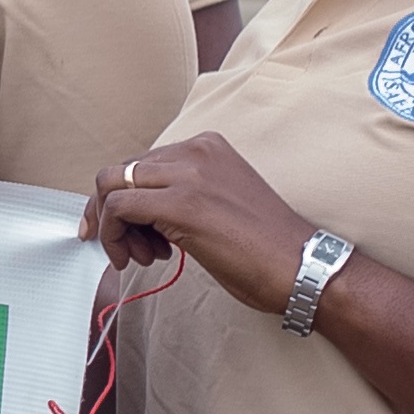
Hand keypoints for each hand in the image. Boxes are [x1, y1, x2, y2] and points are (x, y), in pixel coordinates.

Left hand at [78, 134, 315, 307]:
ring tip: (141, 255)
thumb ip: (180, 192)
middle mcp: (196, 150)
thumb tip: (135, 209)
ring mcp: (188, 174)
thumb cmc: (264, 247)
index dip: (124, 200)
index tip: (127, 231)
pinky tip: (138, 257)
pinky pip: (117, 208)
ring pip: (111, 185)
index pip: (140, 164)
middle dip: (110, 213)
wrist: (303, 267)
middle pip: (120, 172)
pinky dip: (113, 235)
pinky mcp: (180, 203)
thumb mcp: (216, 202)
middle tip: (127, 247)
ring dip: (112, 227)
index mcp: (207, 146)